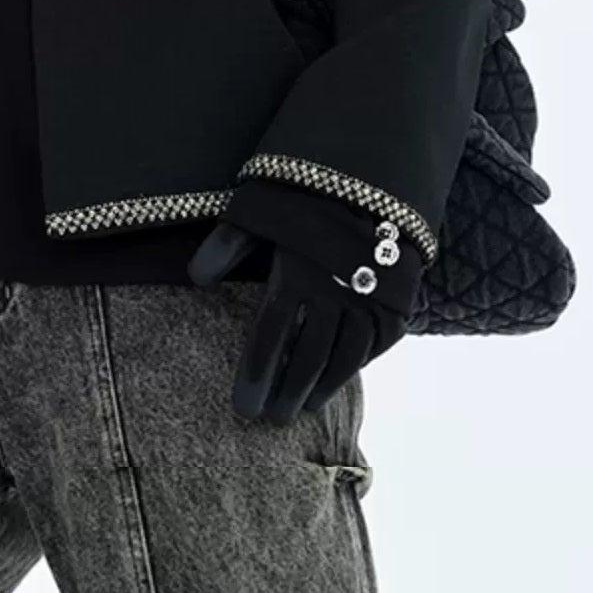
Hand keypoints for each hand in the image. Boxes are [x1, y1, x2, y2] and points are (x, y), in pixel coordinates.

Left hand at [188, 209, 423, 425]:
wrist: (374, 172)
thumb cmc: (304, 189)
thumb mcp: (258, 207)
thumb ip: (226, 245)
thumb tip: (196, 278)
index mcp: (295, 275)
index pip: (269, 342)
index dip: (256, 379)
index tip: (244, 409)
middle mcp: (334, 293)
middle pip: (305, 360)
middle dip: (285, 393)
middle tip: (270, 420)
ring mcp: (369, 300)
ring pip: (342, 360)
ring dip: (320, 388)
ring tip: (302, 407)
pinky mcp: (397, 301)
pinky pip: (375, 345)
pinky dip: (355, 366)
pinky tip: (339, 378)